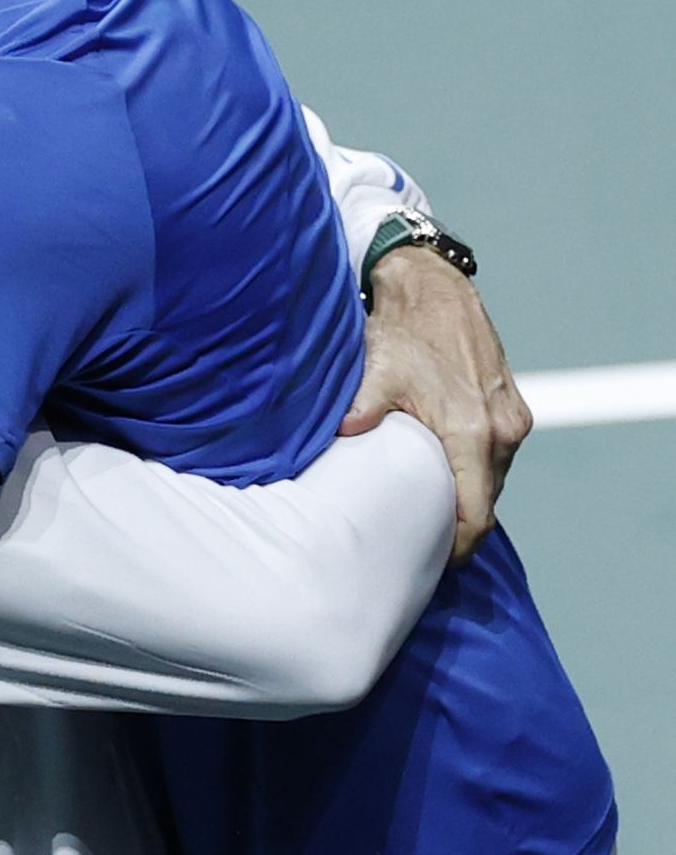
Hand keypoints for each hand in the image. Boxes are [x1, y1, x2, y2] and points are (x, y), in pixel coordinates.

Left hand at [340, 249, 531, 561]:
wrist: (434, 288)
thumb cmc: (403, 331)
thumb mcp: (377, 372)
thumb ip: (363, 409)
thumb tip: (343, 433)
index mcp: (472, 431)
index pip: (476, 512)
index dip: (459, 547)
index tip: (436, 567)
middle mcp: (502, 429)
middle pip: (487, 501)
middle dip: (460, 529)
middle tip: (423, 549)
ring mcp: (512, 418)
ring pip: (493, 480)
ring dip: (468, 500)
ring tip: (431, 520)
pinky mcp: (512, 409)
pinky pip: (497, 459)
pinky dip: (476, 474)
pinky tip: (445, 481)